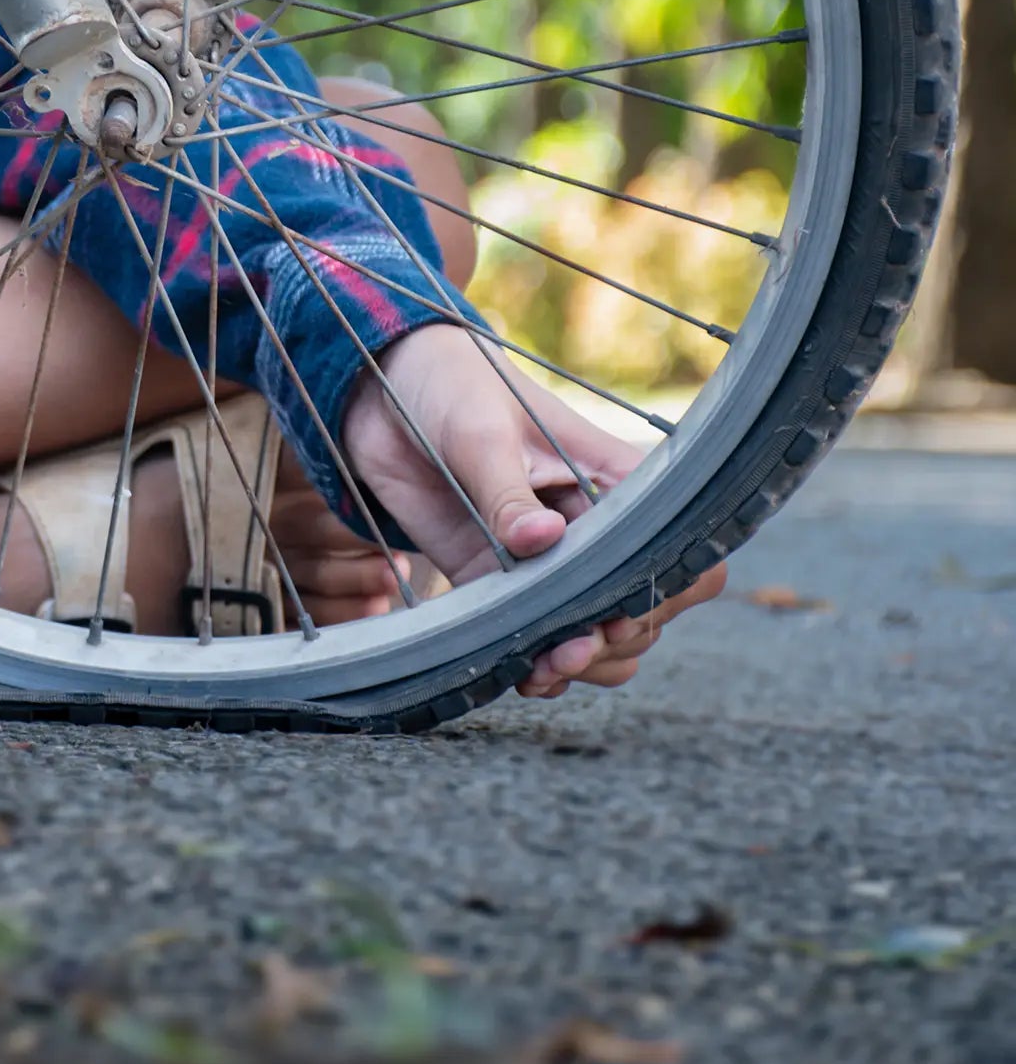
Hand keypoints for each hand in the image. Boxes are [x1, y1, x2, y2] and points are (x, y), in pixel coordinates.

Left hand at [341, 324, 725, 696]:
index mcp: (614, 480)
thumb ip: (507, 493)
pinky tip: (522, 674)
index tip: (622, 607)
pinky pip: (536, 640)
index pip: (681, 545)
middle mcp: (593, 529)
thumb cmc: (453, 388)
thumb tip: (541, 541)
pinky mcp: (497, 583)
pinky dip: (538, 668)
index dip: (668, 588)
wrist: (381, 394)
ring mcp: (547, 562)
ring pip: (600, 636)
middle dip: (617, 637)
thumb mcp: (483, 433)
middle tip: (574, 646)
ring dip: (584, 664)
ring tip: (547, 668)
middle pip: (645, 607)